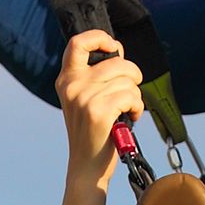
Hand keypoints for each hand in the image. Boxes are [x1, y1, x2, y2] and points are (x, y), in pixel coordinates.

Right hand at [56, 29, 142, 183]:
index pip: (78, 43)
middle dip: (133, 75)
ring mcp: (84, 98)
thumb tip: (117, 51)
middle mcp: (72, 86)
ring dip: (135, 96)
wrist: (87, 167)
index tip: (113, 47)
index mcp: (66, 80)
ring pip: (128, 81)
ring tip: (127, 110)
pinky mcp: (99, 111)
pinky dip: (137, 107)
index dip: (99, 37)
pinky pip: (132, 96)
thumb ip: (97, 76)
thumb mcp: (85, 99)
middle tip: (130, 92)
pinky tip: (131, 118)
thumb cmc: (93, 132)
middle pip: (117, 62)